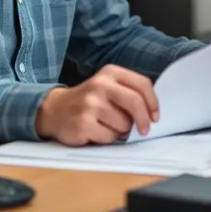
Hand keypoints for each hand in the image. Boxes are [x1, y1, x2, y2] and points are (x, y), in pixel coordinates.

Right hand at [35, 64, 159, 145]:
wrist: (55, 110)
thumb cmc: (88, 101)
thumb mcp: (107, 87)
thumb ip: (128, 93)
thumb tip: (152, 113)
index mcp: (110, 73)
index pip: (142, 84)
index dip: (153, 103)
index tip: (155, 117)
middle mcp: (99, 85)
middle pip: (135, 103)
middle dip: (143, 120)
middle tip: (144, 130)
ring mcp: (90, 104)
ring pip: (123, 125)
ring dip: (120, 131)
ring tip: (106, 125)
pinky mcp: (83, 123)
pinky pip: (109, 137)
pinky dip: (107, 139)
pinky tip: (96, 132)